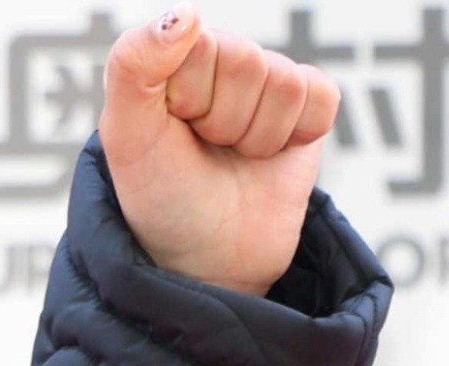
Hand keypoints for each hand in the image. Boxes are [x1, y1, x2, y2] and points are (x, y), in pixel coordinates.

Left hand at [100, 11, 340, 293]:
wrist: (207, 258)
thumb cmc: (158, 196)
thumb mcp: (126, 136)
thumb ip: (134, 66)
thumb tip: (186, 14)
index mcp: (172, 59)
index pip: (202, 46)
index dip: (188, 99)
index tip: (171, 130)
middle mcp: (220, 63)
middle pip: (248, 62)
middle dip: (224, 120)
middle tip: (205, 149)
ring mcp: (266, 85)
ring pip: (285, 83)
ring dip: (257, 135)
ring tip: (232, 157)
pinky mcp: (308, 108)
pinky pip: (321, 96)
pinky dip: (297, 135)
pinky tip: (269, 156)